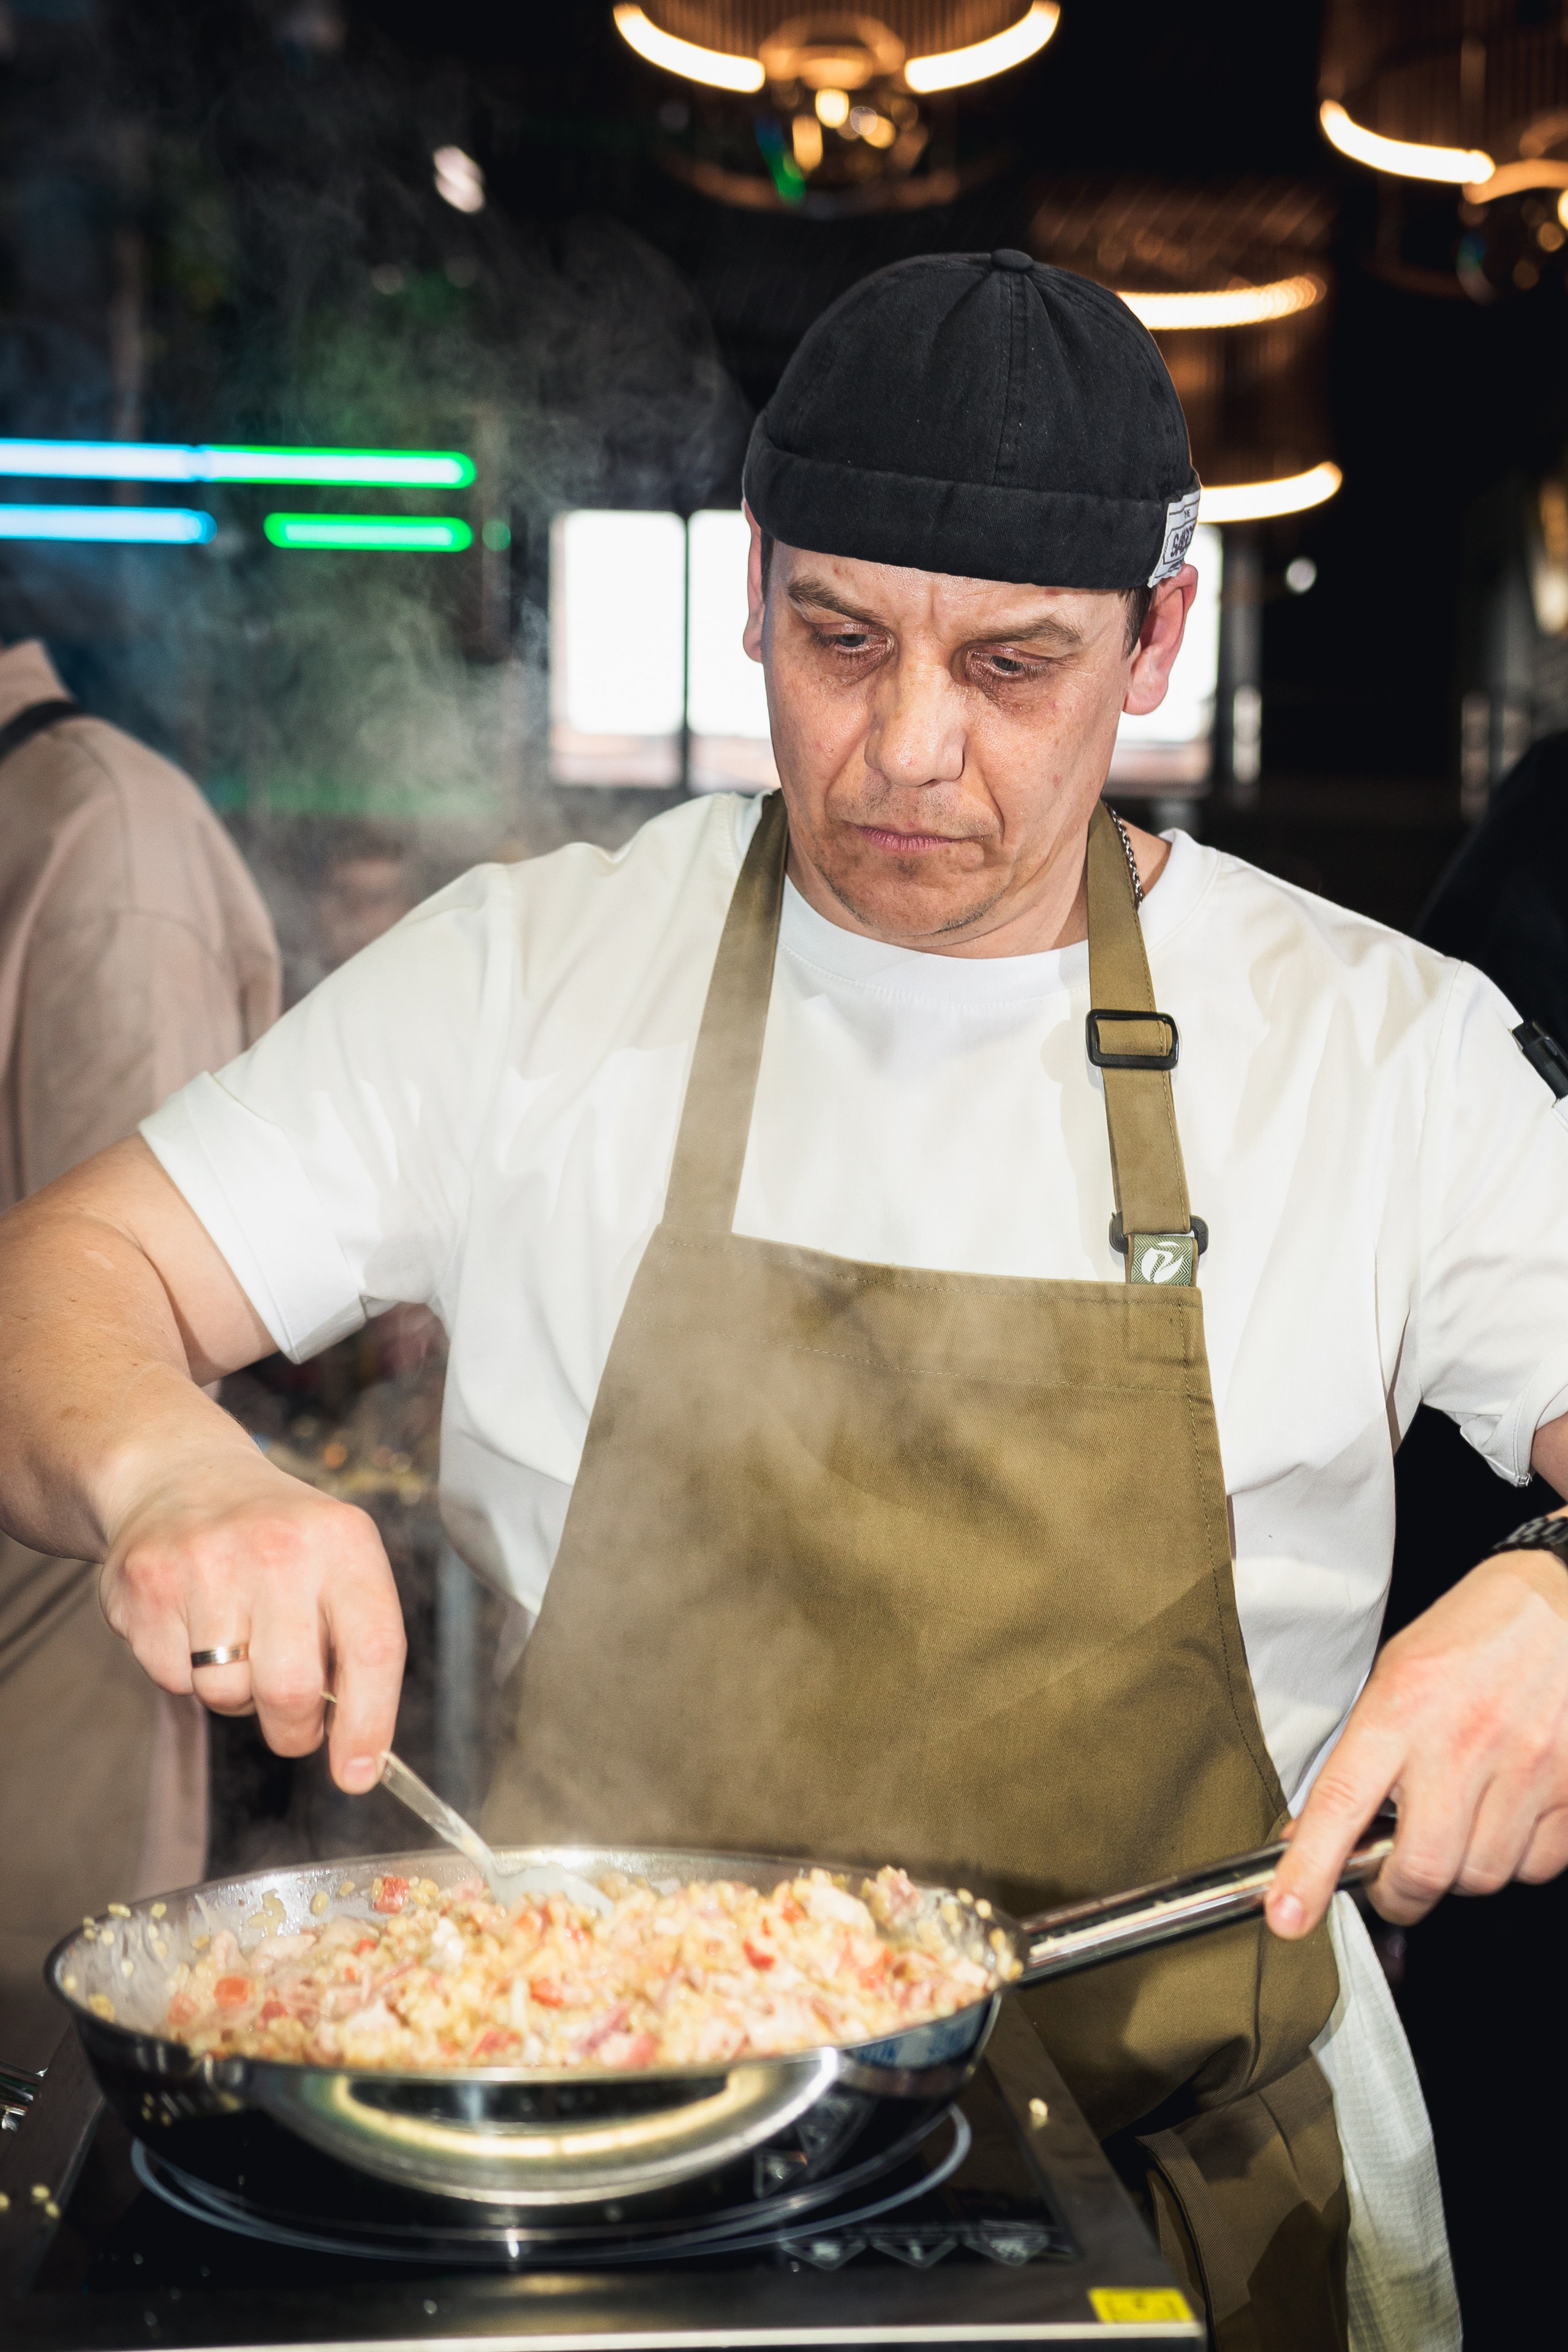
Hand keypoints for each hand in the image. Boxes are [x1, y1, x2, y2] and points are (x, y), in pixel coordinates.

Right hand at [100, 1440, 405, 1793]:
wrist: (181, 1475)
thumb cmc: (277, 1536)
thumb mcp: (338, 1559)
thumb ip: (357, 1640)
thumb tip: (361, 1747)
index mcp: (343, 1542)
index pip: (373, 1649)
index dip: (369, 1724)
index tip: (358, 1773)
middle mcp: (278, 1548)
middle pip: (292, 1690)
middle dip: (294, 1730)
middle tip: (294, 1725)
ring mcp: (205, 1565)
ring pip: (226, 1694)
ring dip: (237, 1693)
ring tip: (237, 1642)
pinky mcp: (146, 1586)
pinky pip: (172, 1680)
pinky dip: (186, 1672)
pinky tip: (193, 1623)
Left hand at [1266, 1545, 1567, 1937]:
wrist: (1563, 1598)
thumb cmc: (1475, 1631)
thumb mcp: (1398, 1673)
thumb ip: (1365, 1753)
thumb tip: (1319, 1833)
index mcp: (1402, 1707)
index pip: (1342, 1804)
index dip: (1309, 1871)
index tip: (1287, 1916)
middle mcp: (1462, 1742)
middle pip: (1422, 1868)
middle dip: (1399, 1892)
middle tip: (1393, 1880)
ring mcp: (1526, 1767)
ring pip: (1481, 1875)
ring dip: (1462, 1869)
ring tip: (1460, 1819)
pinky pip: (1537, 1865)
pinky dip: (1516, 1857)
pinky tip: (1510, 1812)